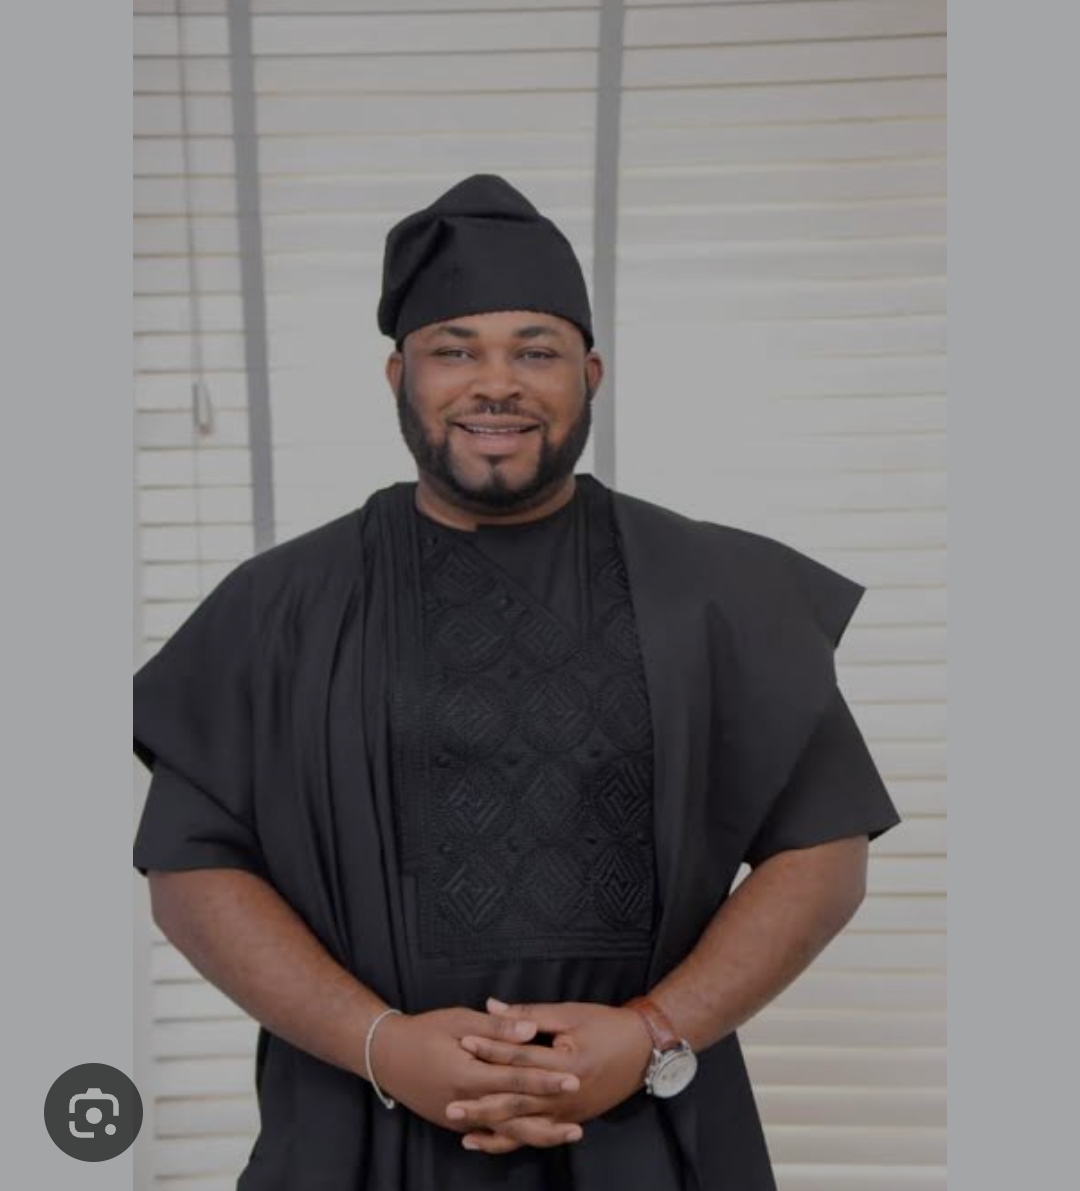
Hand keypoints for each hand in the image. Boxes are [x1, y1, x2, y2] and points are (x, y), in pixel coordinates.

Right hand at [368, 1007, 582, 1147]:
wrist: (386, 1056)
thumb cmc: (425, 1031)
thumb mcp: (460, 1020)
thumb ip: (497, 1028)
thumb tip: (530, 1030)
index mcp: (469, 1074)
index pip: (516, 1080)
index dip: (546, 1080)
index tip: (573, 1080)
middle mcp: (466, 1103)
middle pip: (514, 1117)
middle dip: (549, 1119)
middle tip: (579, 1125)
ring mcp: (459, 1118)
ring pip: (504, 1133)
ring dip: (536, 1135)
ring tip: (565, 1135)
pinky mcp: (454, 1123)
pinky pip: (488, 1134)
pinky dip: (511, 1138)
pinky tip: (532, 1138)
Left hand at [449, 998, 654, 1153]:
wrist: (645, 1050)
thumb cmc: (608, 1025)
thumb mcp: (570, 1013)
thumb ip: (529, 1014)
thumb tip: (492, 1005)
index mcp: (567, 1063)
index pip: (520, 1058)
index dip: (491, 1049)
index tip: (464, 1042)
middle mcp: (567, 1094)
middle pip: (517, 1101)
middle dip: (482, 1103)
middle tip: (451, 1105)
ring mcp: (570, 1112)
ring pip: (525, 1125)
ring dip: (492, 1128)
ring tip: (461, 1129)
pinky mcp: (571, 1120)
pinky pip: (536, 1135)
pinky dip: (511, 1140)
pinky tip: (488, 1141)